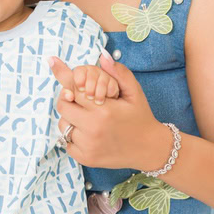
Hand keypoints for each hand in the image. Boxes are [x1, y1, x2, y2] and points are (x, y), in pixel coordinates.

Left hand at [49, 51, 169, 168]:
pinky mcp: (86, 158)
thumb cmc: (140, 117)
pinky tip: (88, 134)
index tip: (64, 73)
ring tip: (87, 118)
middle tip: (80, 101)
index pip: (74, 90)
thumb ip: (118, 72)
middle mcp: (93, 128)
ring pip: (64, 126)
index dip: (71, 83)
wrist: (149, 149)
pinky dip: (73, 137)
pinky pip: (67, 143)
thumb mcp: (134, 92)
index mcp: (104, 110)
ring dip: (71, 120)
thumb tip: (102, 55)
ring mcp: (88, 146)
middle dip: (69, 101)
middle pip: (63, 107)